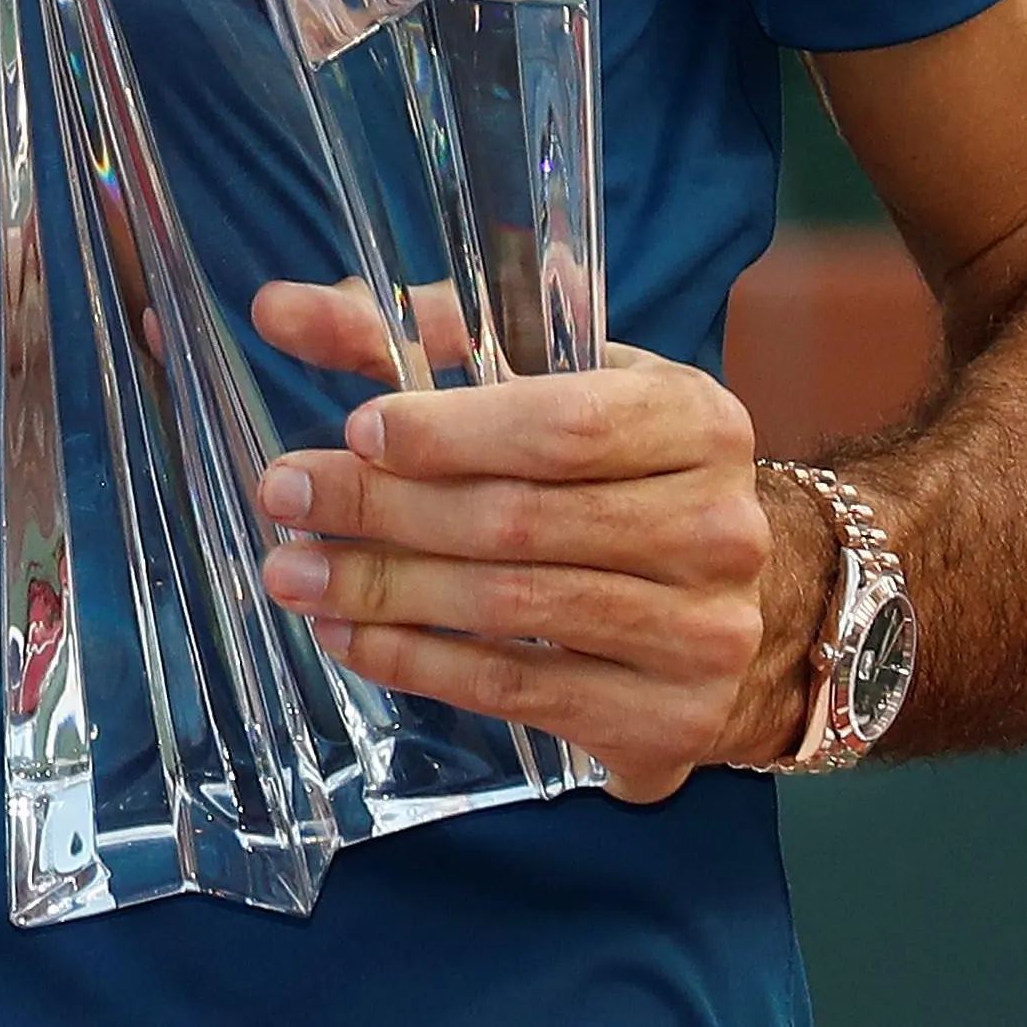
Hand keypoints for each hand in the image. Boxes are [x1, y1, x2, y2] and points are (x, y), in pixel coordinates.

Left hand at [245, 280, 807, 802]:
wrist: (747, 599)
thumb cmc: (612, 468)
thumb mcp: (545, 380)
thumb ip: (415, 337)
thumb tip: (280, 309)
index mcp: (696, 421)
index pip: (565, 426)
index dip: (453, 431)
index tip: (356, 429)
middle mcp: (718, 527)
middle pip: (521, 521)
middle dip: (383, 508)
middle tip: (282, 497)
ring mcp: (704, 631)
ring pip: (511, 610)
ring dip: (383, 592)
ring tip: (291, 574)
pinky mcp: (669, 718)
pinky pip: (519, 691)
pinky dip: (418, 664)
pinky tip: (348, 638)